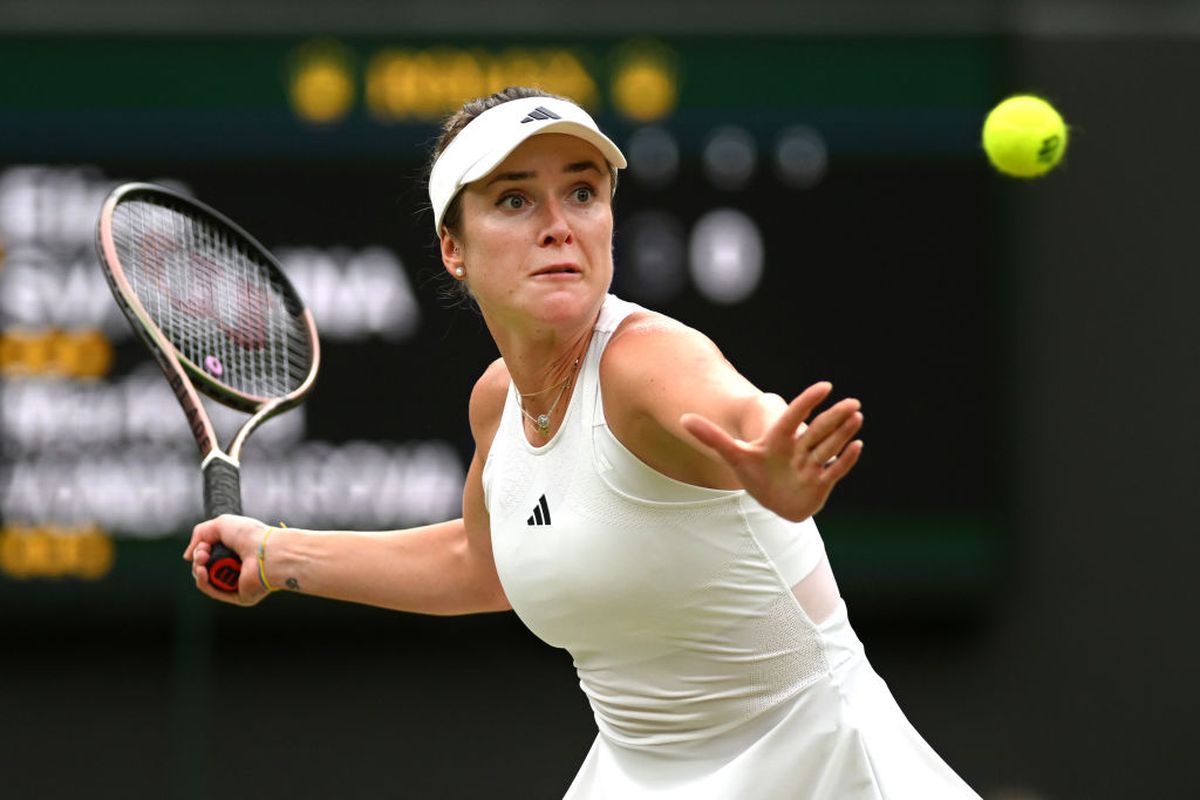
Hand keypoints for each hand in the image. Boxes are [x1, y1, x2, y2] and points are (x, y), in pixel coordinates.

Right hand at [183, 513, 271, 604]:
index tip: (204, 545)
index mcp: (238, 550)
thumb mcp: (219, 525)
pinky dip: (204, 582)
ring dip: (199, 570)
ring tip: (203, 560)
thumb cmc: (248, 535)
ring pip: (208, 580)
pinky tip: (202, 572)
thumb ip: (199, 534)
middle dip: (199, 559)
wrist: (265, 551)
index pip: (212, 553)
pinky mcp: (240, 596)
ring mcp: (239, 582)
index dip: (201, 550)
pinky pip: (216, 592)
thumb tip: (187, 556)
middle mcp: (239, 566)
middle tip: (203, 553)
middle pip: (207, 567)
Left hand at [680, 382, 862, 521]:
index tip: (825, 385)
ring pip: (829, 447)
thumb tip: (683, 418)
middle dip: (834, 417)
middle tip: (853, 401)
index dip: (808, 402)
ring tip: (857, 415)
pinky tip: (857, 446)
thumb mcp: (732, 455)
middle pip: (818, 430)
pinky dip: (845, 460)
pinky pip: (834, 470)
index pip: (795, 417)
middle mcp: (799, 448)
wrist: (771, 496)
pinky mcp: (819, 482)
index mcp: (781, 438)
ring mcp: (811, 465)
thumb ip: (711, 436)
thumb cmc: (755, 472)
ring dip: (843, 433)